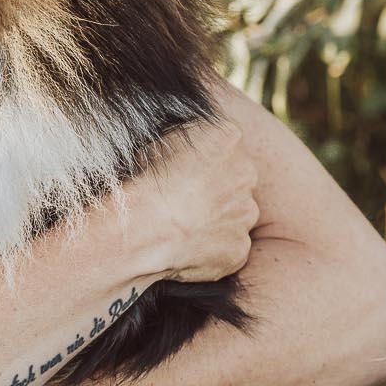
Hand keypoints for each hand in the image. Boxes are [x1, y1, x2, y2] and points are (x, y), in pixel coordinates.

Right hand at [127, 112, 260, 284]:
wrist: (139, 229)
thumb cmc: (142, 182)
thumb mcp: (156, 141)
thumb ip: (183, 138)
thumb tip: (181, 146)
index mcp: (228, 138)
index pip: (224, 142)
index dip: (203, 158)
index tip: (182, 170)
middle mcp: (246, 173)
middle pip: (236, 177)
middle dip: (215, 187)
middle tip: (183, 198)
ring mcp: (246, 212)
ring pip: (235, 212)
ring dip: (215, 217)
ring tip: (181, 223)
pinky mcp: (239, 246)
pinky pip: (229, 244)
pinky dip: (212, 246)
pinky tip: (185, 245)